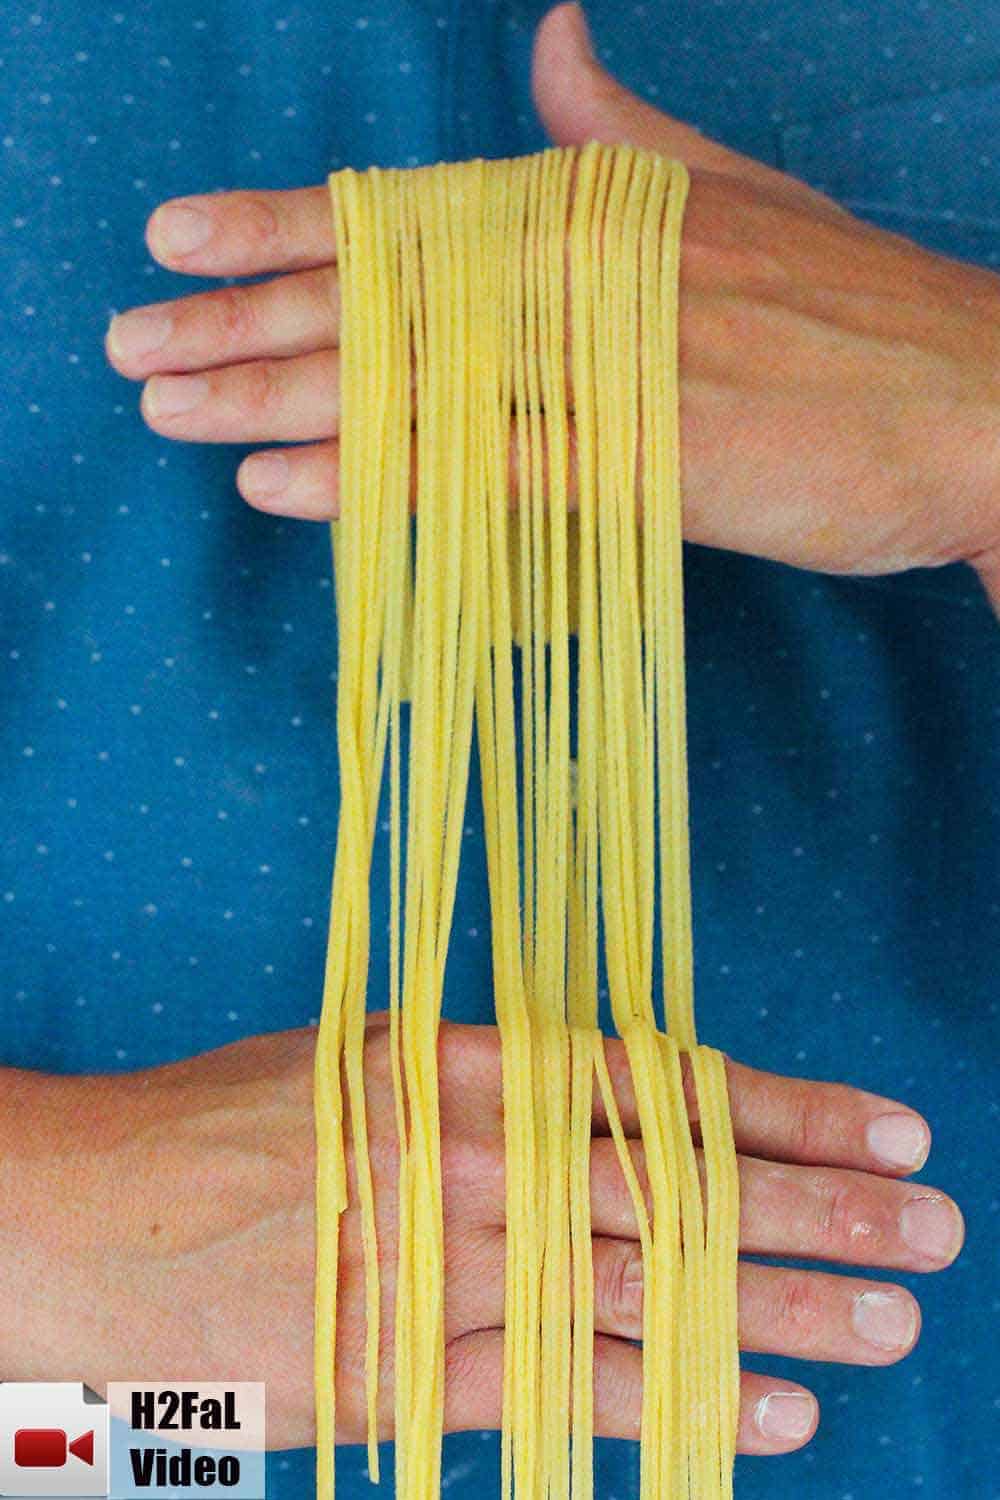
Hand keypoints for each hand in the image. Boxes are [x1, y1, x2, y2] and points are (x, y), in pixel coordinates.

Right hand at [2, 1020, 962, 1453]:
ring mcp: (449, 1268)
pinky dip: (674, 1405)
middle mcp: (478, 1159)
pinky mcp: (410, 1373)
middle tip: (931, 1230)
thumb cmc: (229, 1125)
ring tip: (886, 1324)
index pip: (665, 1088)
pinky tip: (768, 1418)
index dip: (786, 1108)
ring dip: (777, 1310)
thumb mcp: (367, 1062)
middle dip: (820, 1208)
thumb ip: (491, 1088)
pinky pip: (569, 1392)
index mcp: (468, 1067)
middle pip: (681, 1190)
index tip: (888, 1128)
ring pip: (649, 1291)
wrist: (93, 1218)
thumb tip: (612, 1103)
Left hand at [102, 5, 999, 608]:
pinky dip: (374, 476)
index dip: (284, 223)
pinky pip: (477, 469)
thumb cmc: (857, 314)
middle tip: (127, 342)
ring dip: (272, 394)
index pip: (410, 210)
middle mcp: (587, 273)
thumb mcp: (737, 192)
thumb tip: (556, 40)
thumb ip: (624, 131)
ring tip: (166, 407)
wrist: (975, 402)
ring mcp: (611, 368)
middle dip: (239, 316)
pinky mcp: (643, 465)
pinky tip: (279, 484)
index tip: (176, 230)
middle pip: (382, 295)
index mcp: (601, 208)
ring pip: (409, 377)